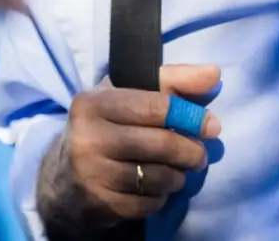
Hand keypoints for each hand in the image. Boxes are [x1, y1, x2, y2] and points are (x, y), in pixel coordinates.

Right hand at [36, 64, 221, 236]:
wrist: (64, 177)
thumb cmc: (106, 126)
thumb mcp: (129, 94)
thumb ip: (172, 80)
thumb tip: (213, 74)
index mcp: (94, 103)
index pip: (155, 106)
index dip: (190, 115)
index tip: (211, 125)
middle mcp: (88, 137)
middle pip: (160, 144)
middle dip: (190, 151)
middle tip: (199, 156)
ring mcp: (91, 173)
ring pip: (157, 177)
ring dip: (177, 177)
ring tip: (177, 172)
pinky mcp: (99, 204)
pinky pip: (147, 203)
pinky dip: (161, 197)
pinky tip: (156, 188)